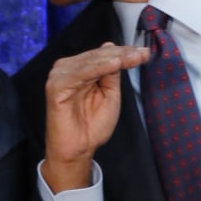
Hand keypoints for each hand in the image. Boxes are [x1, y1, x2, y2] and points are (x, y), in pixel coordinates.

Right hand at [42, 42, 149, 191]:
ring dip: (113, 58)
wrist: (78, 149)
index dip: (124, 52)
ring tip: (132, 57)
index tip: (144, 53)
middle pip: (97, 55)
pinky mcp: (56, 86)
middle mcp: (68, 69)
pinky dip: (98, 67)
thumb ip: (111, 73)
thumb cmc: (92, 125)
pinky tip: (114, 64)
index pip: (103, 55)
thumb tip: (114, 51)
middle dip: (122, 54)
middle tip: (142, 54)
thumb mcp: (110, 94)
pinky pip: (80, 73)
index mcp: (80, 69)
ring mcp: (60, 76)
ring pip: (90, 61)